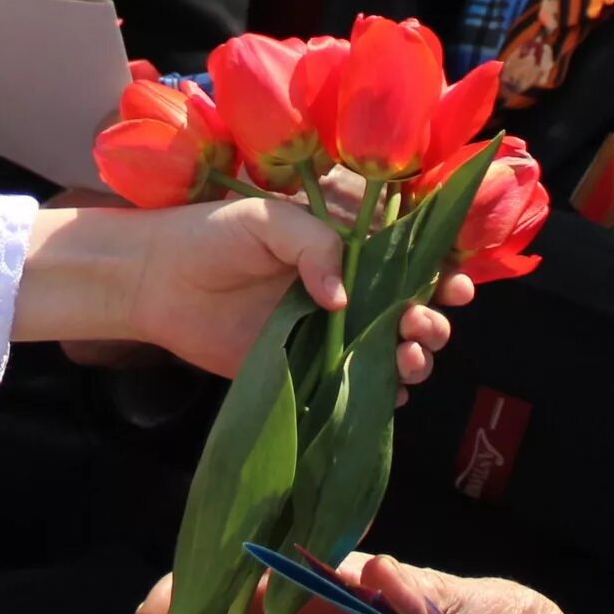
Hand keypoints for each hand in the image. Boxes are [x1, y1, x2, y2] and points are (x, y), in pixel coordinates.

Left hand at [13, 198, 464, 388]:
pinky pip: (357, 386)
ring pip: (393, 349)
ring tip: (406, 355)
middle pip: (411, 306)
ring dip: (415, 356)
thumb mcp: (265, 220)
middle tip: (420, 323)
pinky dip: (382, 393)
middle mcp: (346, 287)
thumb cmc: (211, 236)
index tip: (456, 283)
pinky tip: (387, 388)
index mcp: (344, 244)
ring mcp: (330, 332)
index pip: (409, 257)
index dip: (442, 270)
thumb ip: (313, 245)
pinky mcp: (308, 369)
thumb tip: (343, 298)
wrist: (157, 282)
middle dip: (431, 318)